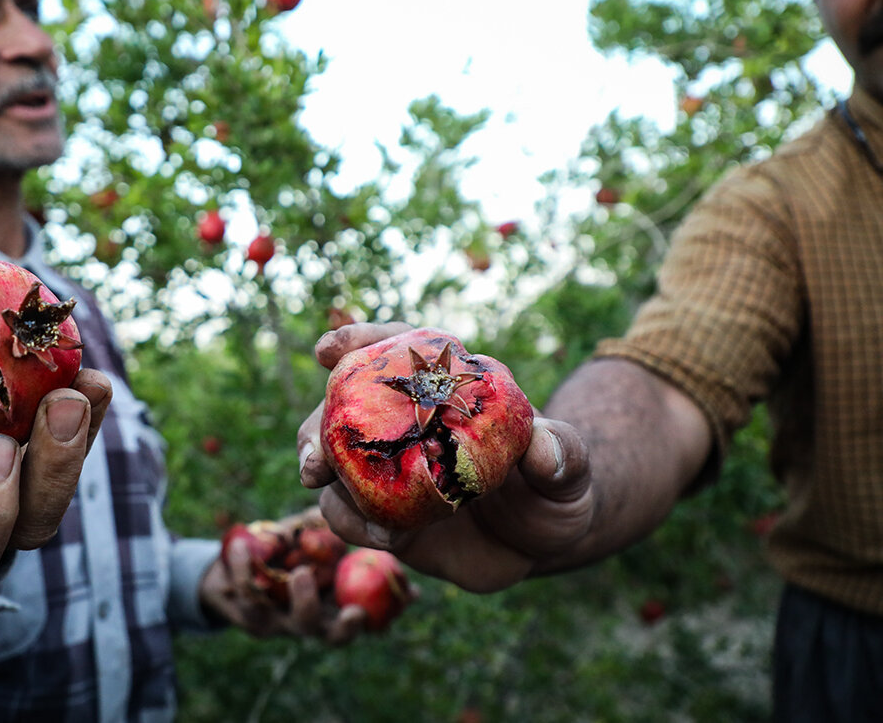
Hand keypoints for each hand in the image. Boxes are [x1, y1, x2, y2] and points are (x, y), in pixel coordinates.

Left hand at [198, 508, 370, 644]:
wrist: (243, 570)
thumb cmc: (286, 552)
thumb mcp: (303, 540)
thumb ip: (316, 528)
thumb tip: (325, 513)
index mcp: (325, 608)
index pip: (343, 627)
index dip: (351, 625)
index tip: (356, 612)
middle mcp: (301, 622)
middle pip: (307, 625)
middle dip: (306, 602)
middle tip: (302, 573)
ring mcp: (270, 622)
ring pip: (259, 610)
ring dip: (249, 576)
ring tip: (242, 545)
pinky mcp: (242, 615)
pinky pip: (236, 593)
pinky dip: (235, 566)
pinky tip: (237, 544)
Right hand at [298, 322, 592, 591]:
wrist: (541, 539)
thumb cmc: (555, 487)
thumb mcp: (569, 467)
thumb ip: (562, 454)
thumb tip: (545, 450)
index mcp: (443, 388)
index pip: (397, 350)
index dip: (361, 343)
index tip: (328, 349)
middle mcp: (404, 422)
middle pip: (345, 408)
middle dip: (318, 423)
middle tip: (314, 457)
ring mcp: (387, 469)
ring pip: (333, 462)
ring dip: (322, 474)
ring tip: (334, 495)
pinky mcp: (383, 514)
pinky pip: (349, 515)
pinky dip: (353, 524)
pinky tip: (384, 538)